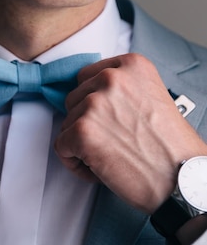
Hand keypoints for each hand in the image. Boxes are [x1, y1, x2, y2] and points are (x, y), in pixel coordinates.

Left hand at [54, 53, 206, 212]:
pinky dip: (75, 163)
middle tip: (113, 142)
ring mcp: (95, 103)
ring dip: (82, 143)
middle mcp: (111, 78)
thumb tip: (91, 92)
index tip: (110, 120)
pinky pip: (61, 147)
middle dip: (87, 122)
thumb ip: (122, 87)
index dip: (95, 103)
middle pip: (74, 98)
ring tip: (111, 156)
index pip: (87, 76)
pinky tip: (99, 170)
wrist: (183, 179)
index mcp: (131, 65)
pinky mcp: (82, 131)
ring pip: (67, 122)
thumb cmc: (171, 146)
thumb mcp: (151, 95)